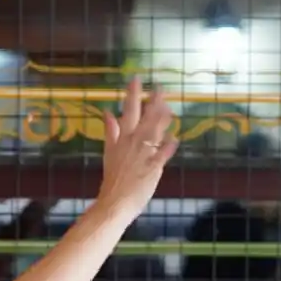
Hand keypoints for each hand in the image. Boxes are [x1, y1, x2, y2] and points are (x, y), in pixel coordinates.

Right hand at [97, 77, 178, 218]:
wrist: (113, 202)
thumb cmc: (113, 179)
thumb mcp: (109, 152)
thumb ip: (110, 131)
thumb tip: (107, 113)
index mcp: (121, 139)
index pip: (128, 111)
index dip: (133, 94)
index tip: (137, 79)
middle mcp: (132, 143)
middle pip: (143, 117)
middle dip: (151, 100)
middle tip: (159, 85)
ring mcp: (142, 155)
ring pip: (153, 132)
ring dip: (162, 118)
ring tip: (169, 105)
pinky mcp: (151, 168)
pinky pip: (161, 154)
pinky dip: (167, 146)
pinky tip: (174, 138)